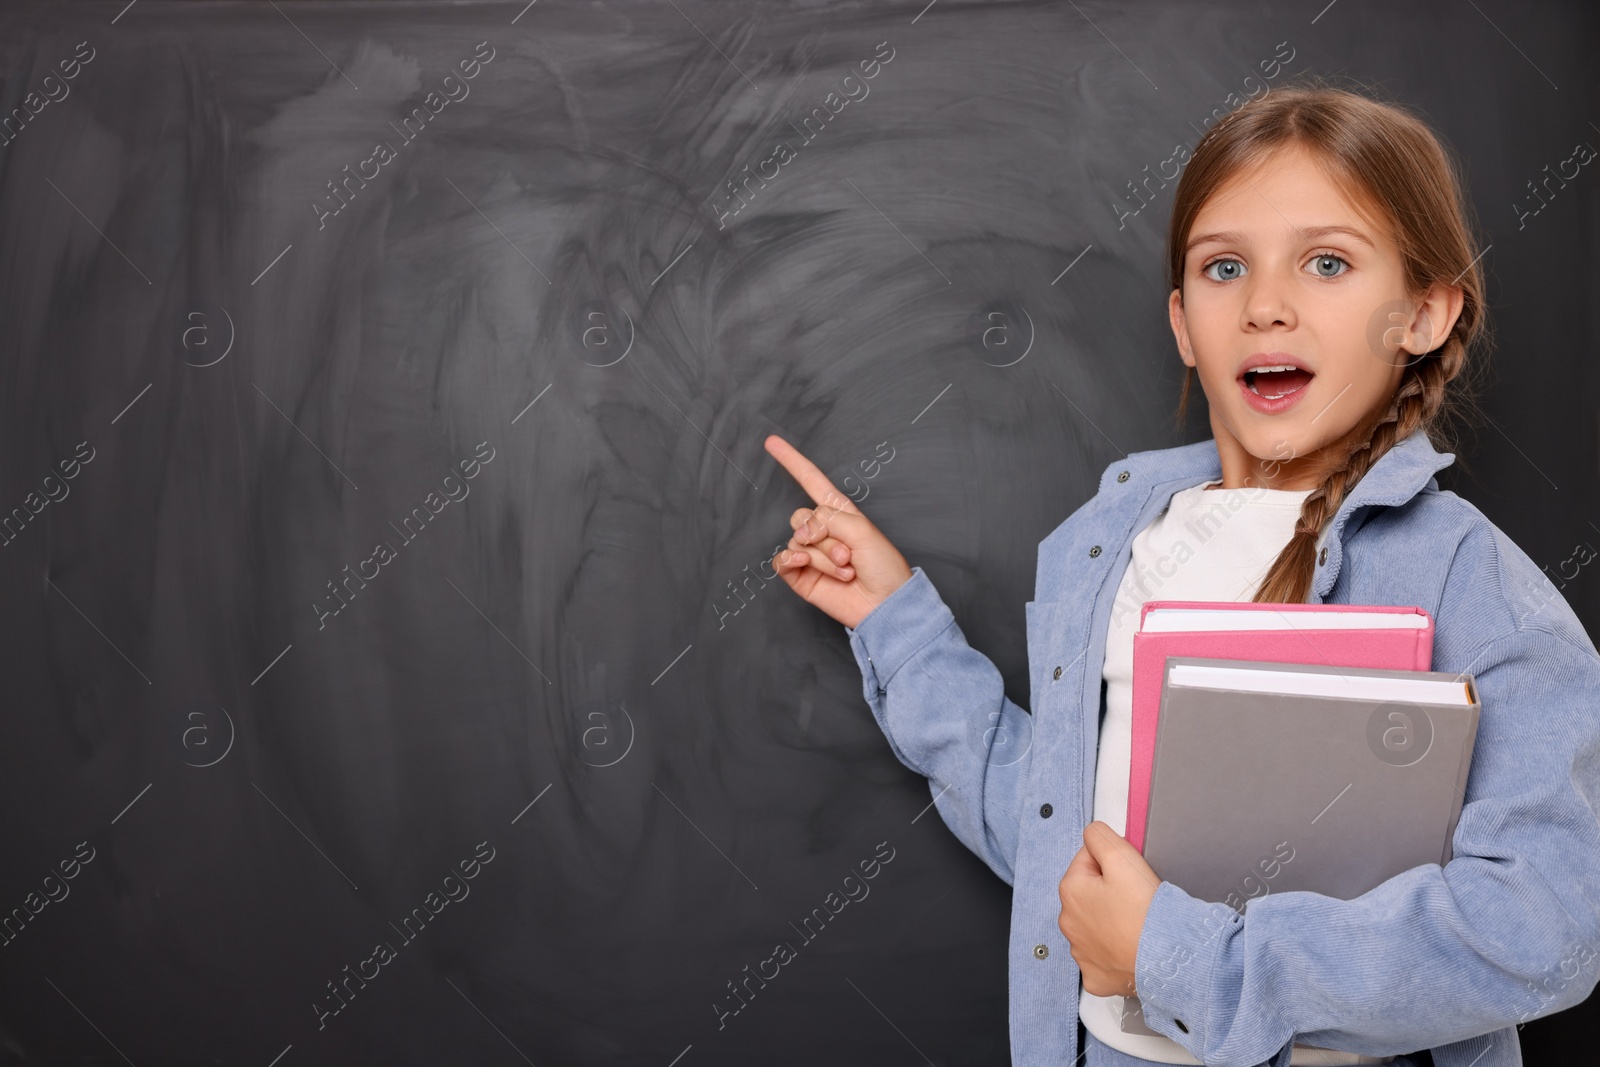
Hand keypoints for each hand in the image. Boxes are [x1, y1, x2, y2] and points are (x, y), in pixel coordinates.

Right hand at [763, 434, 913, 629]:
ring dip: (823, 557)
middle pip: (801, 516)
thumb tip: (802, 531)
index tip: (772, 442)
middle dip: (824, 536)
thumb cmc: (884, 567)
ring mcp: (810, 554)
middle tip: (848, 554)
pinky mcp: (800, 575)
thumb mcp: (862, 529)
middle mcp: (823, 531)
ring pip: (798, 541)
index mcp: (839, 513)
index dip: (792, 462)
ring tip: (845, 570)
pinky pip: (782, 560)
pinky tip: (807, 565)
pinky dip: (793, 561)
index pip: (811, 480)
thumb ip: (828, 518)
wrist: (885, 604)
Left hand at [1058, 821, 1160, 997]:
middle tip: (1136, 898)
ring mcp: (1081, 953)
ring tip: (1136, 923)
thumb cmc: (1146, 910)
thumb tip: (1092, 835)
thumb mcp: (1121, 856)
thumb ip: (1099, 836)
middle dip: (1108, 891)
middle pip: (1089, 894)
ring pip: (1095, 926)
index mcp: (1070, 891)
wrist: (1168, 957)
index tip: (1130, 874)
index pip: (1087, 860)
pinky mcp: (1096, 977)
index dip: (1112, 862)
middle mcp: (1068, 924)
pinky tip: (1130, 948)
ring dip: (1111, 921)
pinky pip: (1102, 959)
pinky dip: (1114, 953)